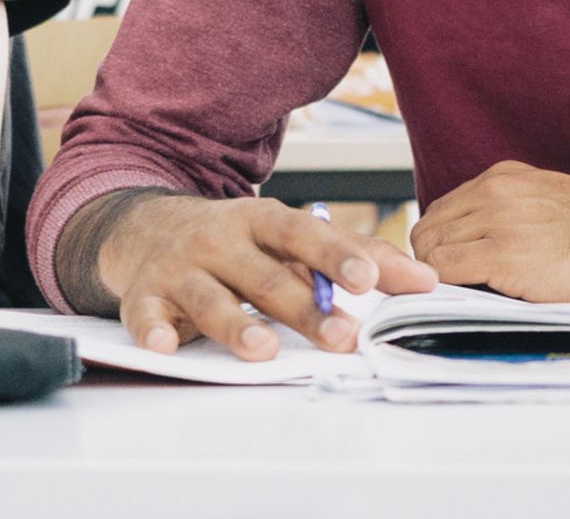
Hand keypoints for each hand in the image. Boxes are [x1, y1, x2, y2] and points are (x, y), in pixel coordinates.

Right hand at [99, 195, 435, 360]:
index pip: (304, 235)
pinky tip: (164, 346)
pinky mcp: (145, 295)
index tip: (369, 281)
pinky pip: (145, 314)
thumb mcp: (288, 236)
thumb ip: (354, 256)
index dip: (337, 256)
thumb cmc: (234, 240)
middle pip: (265, 277)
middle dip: (303, 308)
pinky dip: (153, 330)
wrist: (144, 227)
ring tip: (265, 349)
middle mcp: (220, 240)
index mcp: (262, 221)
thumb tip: (425, 280)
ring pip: (210, 299)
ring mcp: (181, 269)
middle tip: (342, 336)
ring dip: (237, 323)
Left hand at [410, 160, 569, 302]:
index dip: (441, 241)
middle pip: (429, 227)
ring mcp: (497, 221)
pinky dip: (444, 287)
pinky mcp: (503, 255)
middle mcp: (495, 192)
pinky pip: (445, 270)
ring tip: (459, 294)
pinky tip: (463, 298)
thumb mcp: (548, 201)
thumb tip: (475, 242)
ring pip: (431, 248)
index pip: (443, 209)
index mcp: (505, 177)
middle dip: (432, 258)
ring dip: (438, 275)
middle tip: (449, 286)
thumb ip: (509, 211)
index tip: (450, 264)